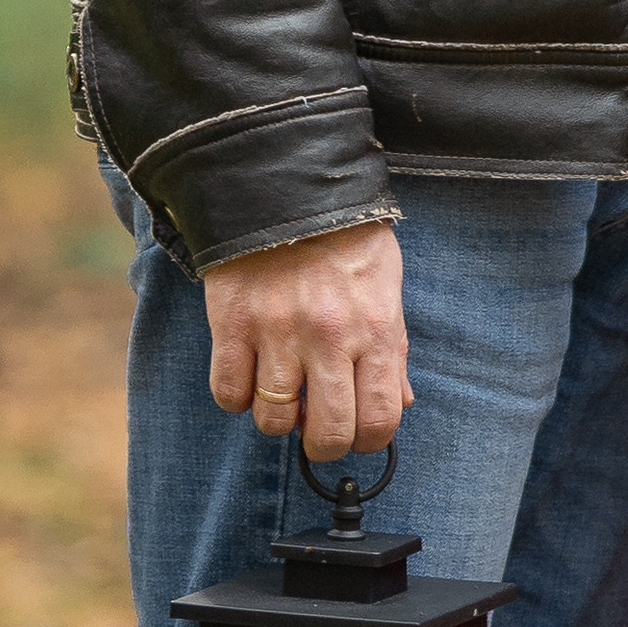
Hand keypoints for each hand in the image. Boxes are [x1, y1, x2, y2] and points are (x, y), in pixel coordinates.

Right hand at [205, 217, 409, 462]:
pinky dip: (238, 395)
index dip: (368, 440)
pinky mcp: (234, 324)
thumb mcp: (386, 285)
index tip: (356, 429)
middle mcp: (329, 336)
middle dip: (323, 443)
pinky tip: (251, 370)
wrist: (289, 183)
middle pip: (328, 436)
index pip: (380, 421)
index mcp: (374, 327)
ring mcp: (278, 332)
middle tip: (316, 422)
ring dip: (278, 415)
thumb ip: (394, 347)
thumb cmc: (346, 236)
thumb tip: (399, 403)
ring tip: (283, 384)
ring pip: (273, 422)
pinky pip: (228, 395)